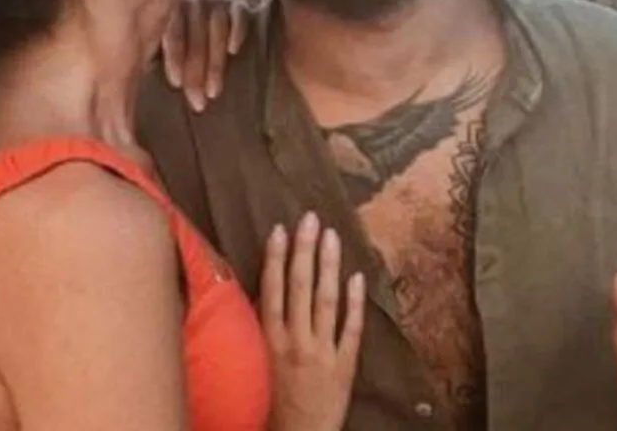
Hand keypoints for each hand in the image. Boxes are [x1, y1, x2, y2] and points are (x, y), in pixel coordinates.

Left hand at [160, 0, 249, 111]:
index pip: (175, 30)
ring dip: (214, 63)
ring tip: (213, 92)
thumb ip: (172, 16)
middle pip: (195, 39)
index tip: (176, 83)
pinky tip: (234, 52)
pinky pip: (239, 12)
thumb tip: (154, 48)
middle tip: (197, 104)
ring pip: (215, 32)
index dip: (174, 57)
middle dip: (195, 73)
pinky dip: (237, 30)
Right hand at [262, 212, 364, 430]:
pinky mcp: (344, 365)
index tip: (280, 229)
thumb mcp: (259, 359)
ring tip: (332, 236)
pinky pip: (351, 329)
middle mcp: (294, 341)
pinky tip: (356, 277)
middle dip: (304, 250)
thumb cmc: (273, 397)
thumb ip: (264, 326)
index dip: (276, 258)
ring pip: (325, 301)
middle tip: (310, 219)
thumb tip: (265, 288)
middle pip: (299, 287)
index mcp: (270, 339)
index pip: (271, 289)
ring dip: (328, 265)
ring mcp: (321, 352)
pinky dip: (354, 303)